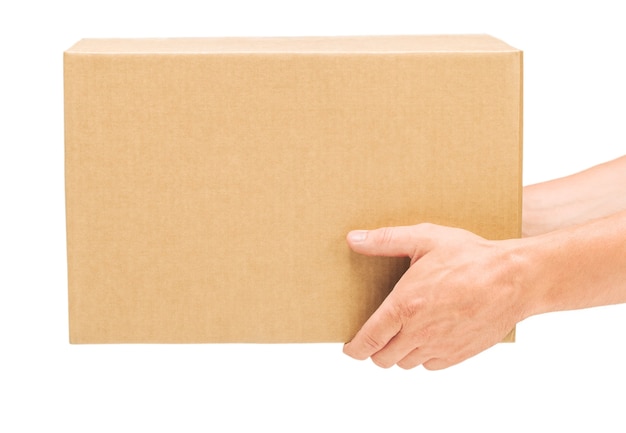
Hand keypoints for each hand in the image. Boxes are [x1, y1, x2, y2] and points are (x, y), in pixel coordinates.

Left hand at [343, 224, 524, 369]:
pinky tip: (428, 334)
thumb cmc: (471, 256)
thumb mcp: (425, 238)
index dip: (354, 348)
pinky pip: (430, 365)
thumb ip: (385, 240)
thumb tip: (353, 239)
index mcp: (404, 306)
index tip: (350, 346)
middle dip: (374, 349)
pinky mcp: (459, 354)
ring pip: (406, 363)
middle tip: (377, 333)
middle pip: (382, 359)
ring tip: (404, 331)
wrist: (516, 279)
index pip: (367, 341)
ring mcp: (440, 347)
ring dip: (399, 352)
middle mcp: (419, 333)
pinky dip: (423, 355)